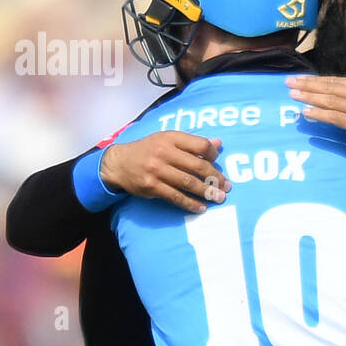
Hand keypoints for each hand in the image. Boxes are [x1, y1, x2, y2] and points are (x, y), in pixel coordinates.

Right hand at [99, 131, 229, 213]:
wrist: (119, 163)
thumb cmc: (148, 150)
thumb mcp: (168, 139)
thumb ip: (192, 142)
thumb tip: (218, 144)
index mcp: (171, 138)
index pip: (200, 145)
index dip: (214, 154)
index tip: (219, 163)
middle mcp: (164, 152)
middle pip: (198, 166)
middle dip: (215, 178)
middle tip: (227, 186)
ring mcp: (157, 170)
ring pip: (189, 183)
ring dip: (207, 192)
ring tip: (219, 198)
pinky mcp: (152, 186)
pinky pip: (176, 197)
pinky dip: (190, 203)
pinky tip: (201, 207)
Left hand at [288, 75, 345, 199]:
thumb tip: (337, 97)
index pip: (336, 81)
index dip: (317, 80)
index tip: (301, 79)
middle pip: (330, 88)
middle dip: (308, 85)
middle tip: (289, 83)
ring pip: (330, 101)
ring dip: (309, 98)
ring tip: (292, 96)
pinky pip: (334, 118)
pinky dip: (319, 114)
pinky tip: (306, 112)